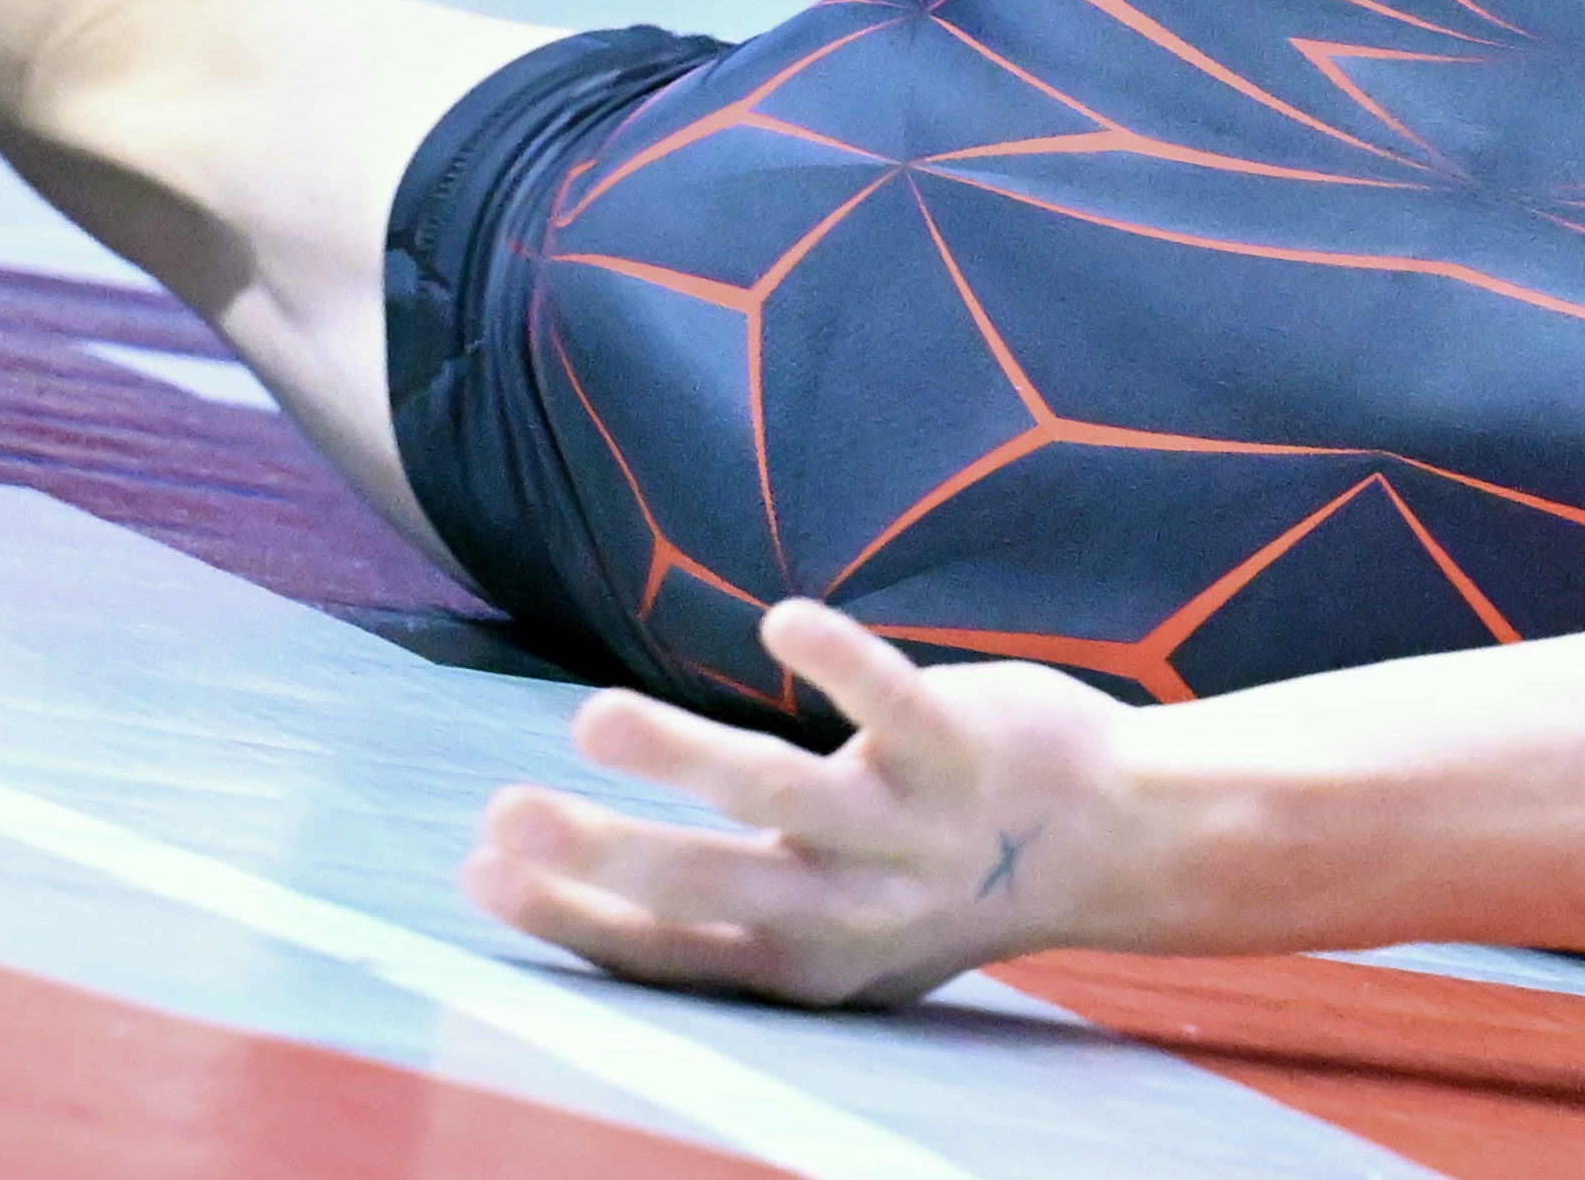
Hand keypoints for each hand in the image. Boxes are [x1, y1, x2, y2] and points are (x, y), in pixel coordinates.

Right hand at [460, 599, 1132, 1006]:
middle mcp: (847, 908)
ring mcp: (904, 830)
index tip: (475, 867)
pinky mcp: (960, 747)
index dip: (568, 914)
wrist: (1109, 842)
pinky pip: (892, 701)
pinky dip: (839, 661)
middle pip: (702, 885)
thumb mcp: (825, 932)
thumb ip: (715, 906)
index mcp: (798, 961)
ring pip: (779, 794)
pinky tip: (780, 623)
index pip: (663, 949)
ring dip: (681, 758)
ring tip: (592, 719)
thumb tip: (548, 865)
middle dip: (598, 855)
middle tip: (503, 813)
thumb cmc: (929, 877)